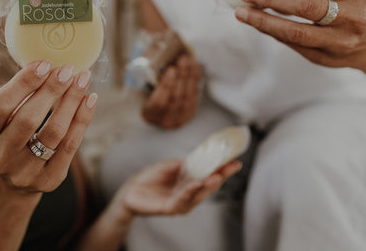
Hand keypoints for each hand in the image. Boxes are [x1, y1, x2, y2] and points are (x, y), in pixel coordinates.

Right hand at [0, 61, 96, 194]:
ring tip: (82, 79)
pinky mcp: (49, 180)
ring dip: (71, 101)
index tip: (43, 64)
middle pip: (28, 119)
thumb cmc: (8, 141)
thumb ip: (15, 99)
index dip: (22, 83)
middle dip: (51, 90)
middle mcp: (0, 158)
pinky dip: (82, 119)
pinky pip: (70, 145)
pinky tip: (89, 100)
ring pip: (53, 132)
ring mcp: (25, 173)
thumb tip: (47, 66)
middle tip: (67, 69)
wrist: (10, 185)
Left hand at [117, 160, 241, 216]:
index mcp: (190, 181)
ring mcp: (181, 202)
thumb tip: (197, 157)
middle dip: (221, 176)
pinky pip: (181, 201)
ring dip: (208, 186)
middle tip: (230, 167)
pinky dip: (188, 192)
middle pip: (208, 186)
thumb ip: (181, 163)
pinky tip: (195, 183)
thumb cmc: (149, 178)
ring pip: (198, 195)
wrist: (130, 190)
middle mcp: (189, 193)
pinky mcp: (169, 208)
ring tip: (217, 176)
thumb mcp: (167, 166)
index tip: (236, 161)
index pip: (210, 175)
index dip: (223, 169)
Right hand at [142, 54, 201, 128]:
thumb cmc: (147, 93)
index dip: (167, 85)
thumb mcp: (143, 87)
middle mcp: (164, 120)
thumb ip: (148, 76)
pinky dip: (196, 80)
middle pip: (175, 98)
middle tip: (183, 59)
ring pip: (187, 97)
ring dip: (190, 76)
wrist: (159, 107)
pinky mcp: (190, 114)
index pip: (159, 102)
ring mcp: (179, 119)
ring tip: (190, 60)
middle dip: (181, 76)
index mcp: (149, 114)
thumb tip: (154, 59)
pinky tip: (195, 67)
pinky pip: (195, 96)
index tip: (172, 69)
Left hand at [234, 0, 365, 76]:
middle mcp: (352, 16)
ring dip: (264, 21)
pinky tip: (258, 23)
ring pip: (296, 32)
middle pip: (306, 6)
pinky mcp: (325, 58)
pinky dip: (273, 32)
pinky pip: (293, 45)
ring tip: (242, 12)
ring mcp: (339, 41)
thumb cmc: (357, 7)